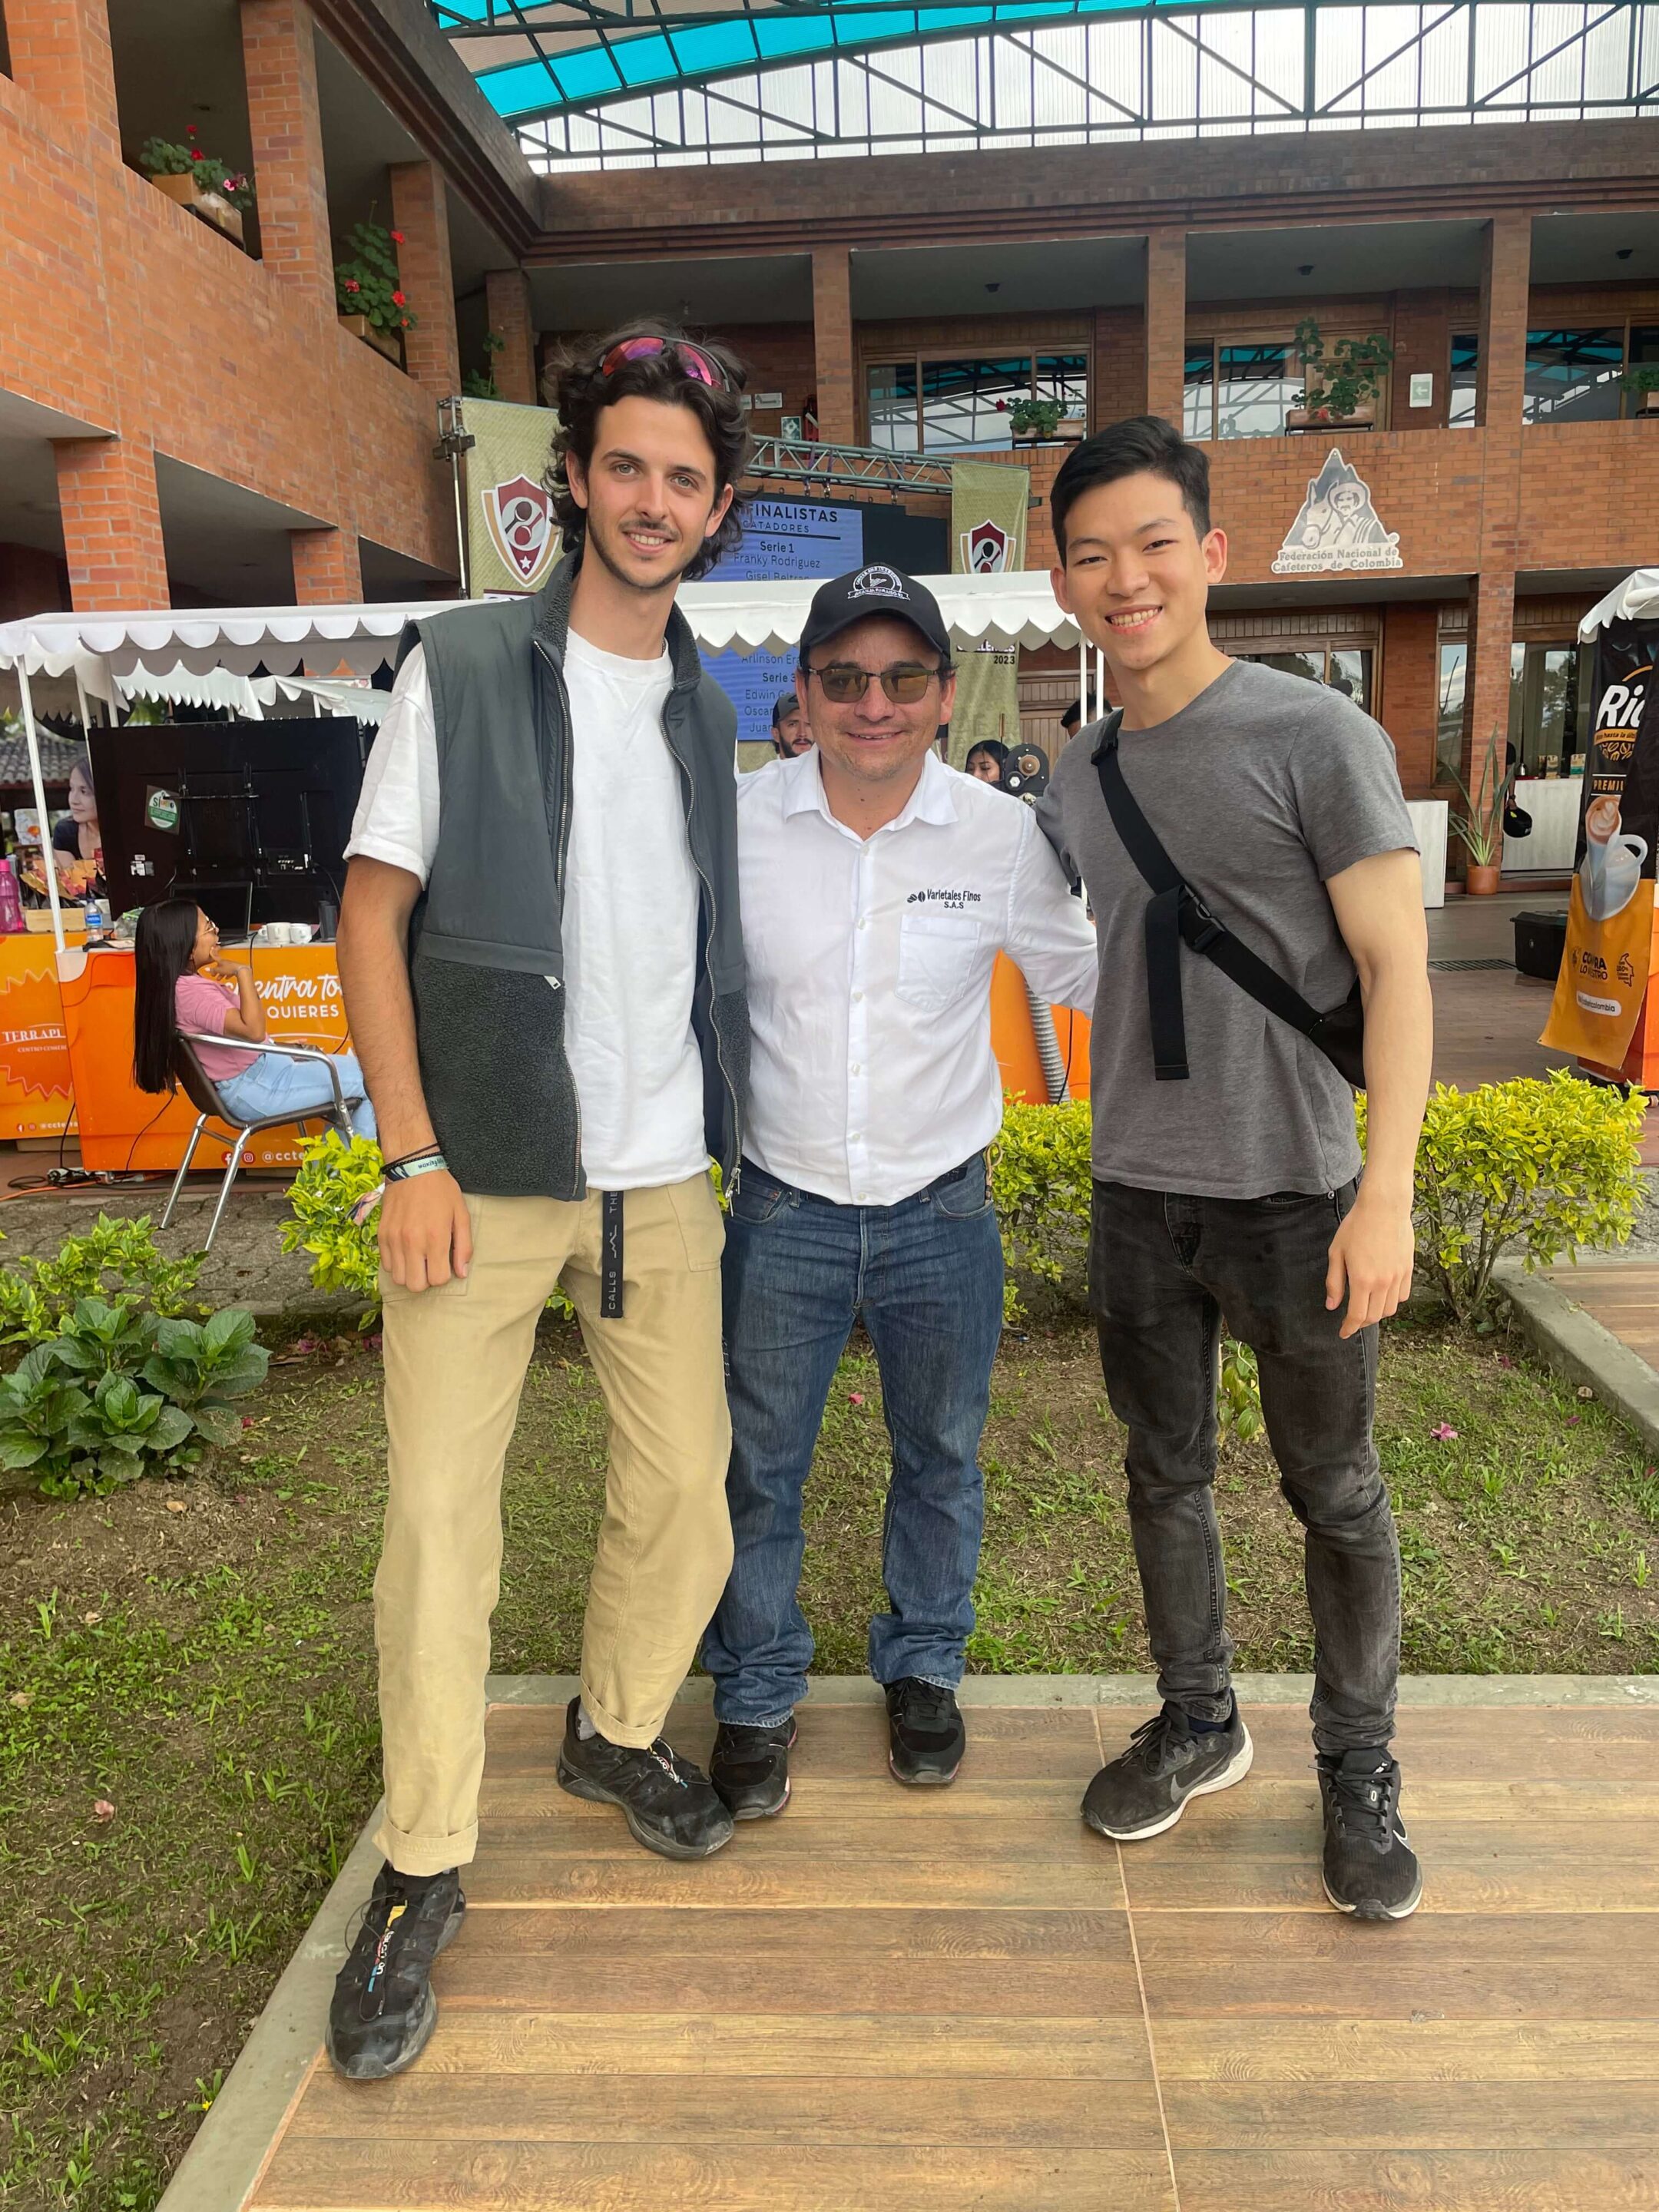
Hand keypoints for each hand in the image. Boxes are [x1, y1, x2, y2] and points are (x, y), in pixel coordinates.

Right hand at [203, 957, 243, 984]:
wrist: (240, 970)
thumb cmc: (230, 968)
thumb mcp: (219, 970)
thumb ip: (213, 970)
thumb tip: (206, 969)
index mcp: (221, 961)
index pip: (215, 956)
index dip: (212, 953)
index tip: (211, 950)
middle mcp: (225, 962)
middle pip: (219, 965)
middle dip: (216, 970)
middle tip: (213, 974)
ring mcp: (230, 965)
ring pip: (224, 969)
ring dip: (221, 974)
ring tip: (219, 978)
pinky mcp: (234, 968)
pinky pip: (229, 971)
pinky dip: (227, 974)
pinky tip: (227, 977)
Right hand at [379, 1168, 471, 1292]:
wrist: (412, 1167)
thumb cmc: (441, 1190)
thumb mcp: (461, 1215)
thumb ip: (464, 1247)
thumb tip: (462, 1273)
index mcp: (435, 1238)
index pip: (437, 1279)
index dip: (443, 1275)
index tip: (444, 1263)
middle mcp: (412, 1242)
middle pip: (415, 1285)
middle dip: (425, 1279)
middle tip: (430, 1264)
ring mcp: (393, 1240)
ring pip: (398, 1278)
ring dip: (410, 1273)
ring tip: (417, 1257)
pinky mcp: (381, 1235)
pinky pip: (385, 1265)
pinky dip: (396, 1263)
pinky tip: (405, 1250)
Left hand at [1325, 1190, 1413, 1339]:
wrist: (1384, 1207)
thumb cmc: (1356, 1227)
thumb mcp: (1337, 1253)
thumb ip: (1334, 1282)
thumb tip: (1332, 1306)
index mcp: (1362, 1280)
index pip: (1357, 1316)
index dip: (1349, 1328)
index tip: (1343, 1333)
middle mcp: (1383, 1282)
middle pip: (1374, 1316)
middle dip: (1361, 1323)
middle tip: (1352, 1320)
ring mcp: (1398, 1277)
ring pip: (1390, 1309)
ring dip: (1377, 1313)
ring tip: (1367, 1307)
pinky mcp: (1408, 1269)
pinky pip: (1403, 1296)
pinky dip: (1392, 1301)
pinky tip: (1382, 1295)